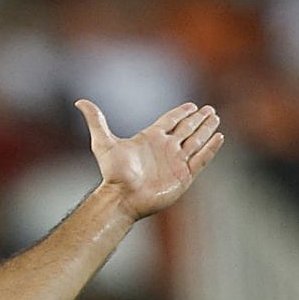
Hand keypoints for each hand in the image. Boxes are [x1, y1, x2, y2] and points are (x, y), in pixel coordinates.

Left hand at [75, 99, 223, 220]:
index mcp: (150, 139)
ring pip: (196, 141)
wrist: (122, 197)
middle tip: (209, 109)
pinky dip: (210, 148)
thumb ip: (95, 120)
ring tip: (215, 118)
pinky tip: (218, 137)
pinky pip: (201, 159)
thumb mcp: (103, 143)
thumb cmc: (113, 173)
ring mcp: (175, 162)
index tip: (191, 105)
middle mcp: (165, 148)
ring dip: (205, 130)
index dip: (180, 113)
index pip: (169, 121)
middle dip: (197, 119)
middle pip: (186, 129)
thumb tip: (79, 101)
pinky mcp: (184, 176)